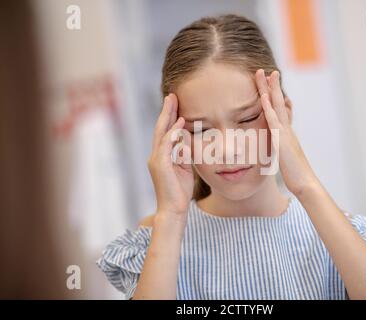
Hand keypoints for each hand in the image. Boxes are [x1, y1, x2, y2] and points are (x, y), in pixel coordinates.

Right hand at [148, 93, 193, 220]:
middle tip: (172, 95)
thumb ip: (184, 154)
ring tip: (173, 101)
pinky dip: (173, 132)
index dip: (169, 117)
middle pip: (160, 128)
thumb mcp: (185, 168)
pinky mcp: (160, 165)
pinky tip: (180, 123)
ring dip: (167, 116)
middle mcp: (156, 155)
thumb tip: (188, 141)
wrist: (173, 209)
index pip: (165, 132)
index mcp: (161, 156)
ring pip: (161, 132)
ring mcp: (156, 159)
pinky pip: (166, 144)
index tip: (175, 103)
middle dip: (166, 110)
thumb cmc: (179, 191)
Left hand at [255, 69, 318, 195]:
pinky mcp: (282, 140)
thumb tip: (279, 146)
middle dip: (272, 87)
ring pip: (278, 106)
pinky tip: (263, 97)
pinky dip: (269, 108)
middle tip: (267, 71)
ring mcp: (285, 133)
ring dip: (271, 90)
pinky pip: (274, 121)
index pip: (280, 110)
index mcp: (286, 133)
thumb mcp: (286, 158)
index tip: (269, 84)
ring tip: (266, 74)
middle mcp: (287, 129)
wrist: (305, 184)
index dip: (274, 97)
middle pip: (279, 103)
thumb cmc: (296, 175)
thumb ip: (282, 149)